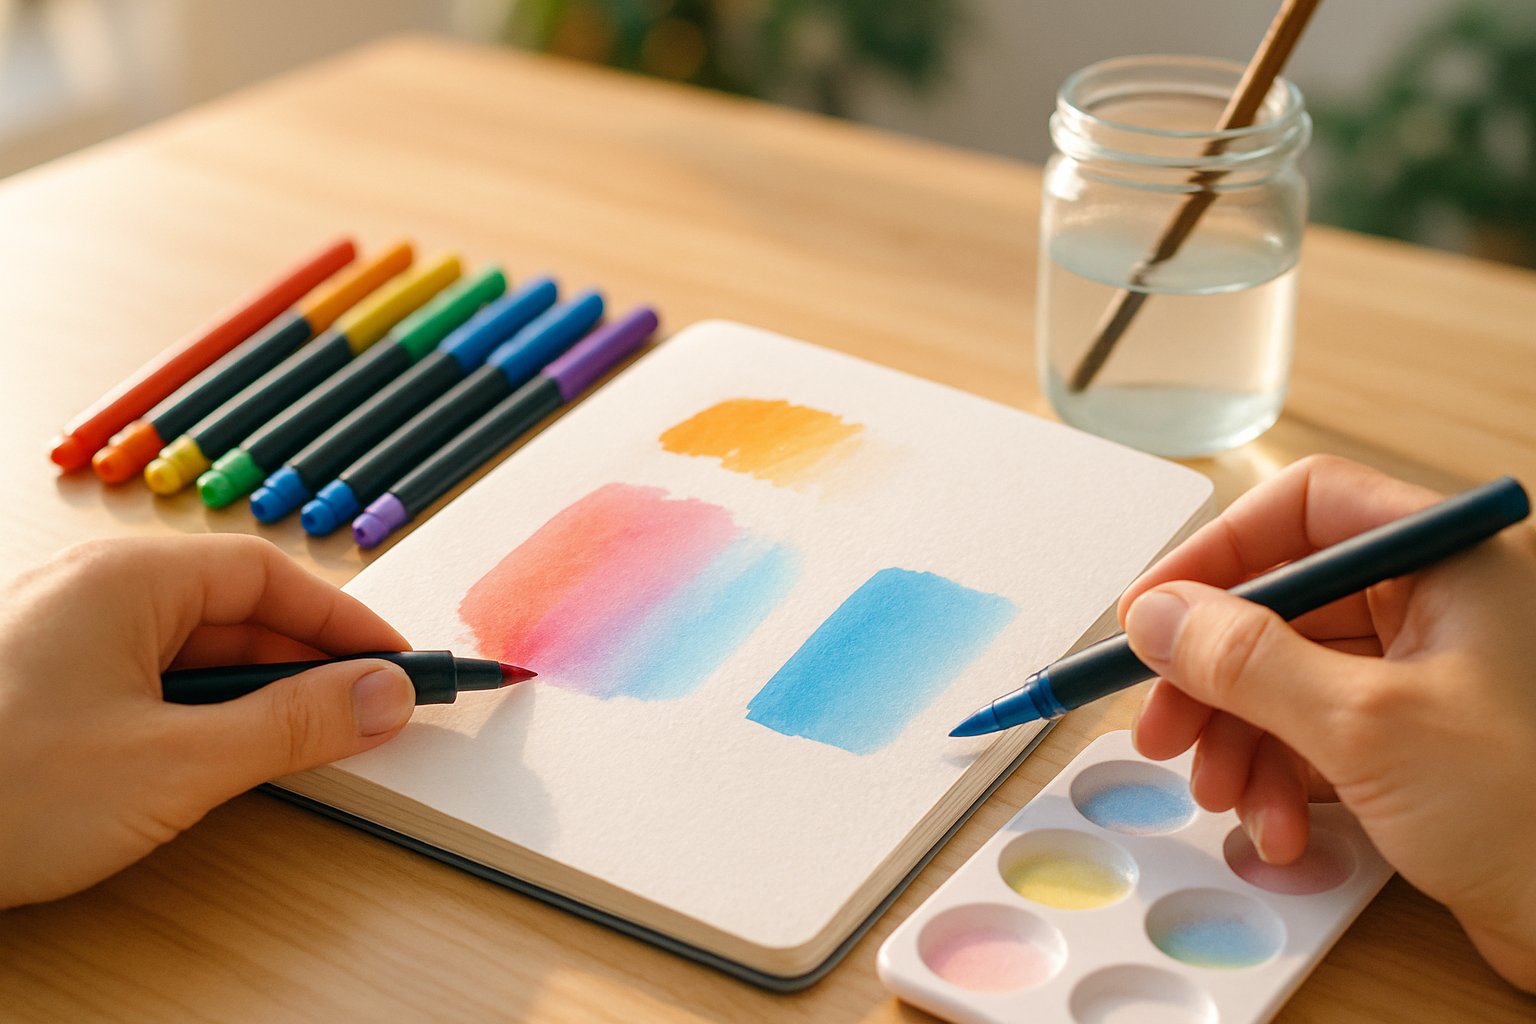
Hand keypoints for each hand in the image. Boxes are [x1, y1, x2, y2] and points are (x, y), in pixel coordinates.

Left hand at [0, 535, 413, 908]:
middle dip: (304, 665)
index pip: (270, 576)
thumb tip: (382, 697)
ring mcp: (58, 636)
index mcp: (125, 578)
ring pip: (189, 649)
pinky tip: (209, 760)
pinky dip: (195, 713)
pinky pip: (145, 678)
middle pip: (233, 609)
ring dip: (250, 695)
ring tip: (292, 748)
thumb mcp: (174, 765)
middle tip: (363, 716)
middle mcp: (90, 592)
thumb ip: (293, 727)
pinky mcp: (37, 683)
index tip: (398, 668)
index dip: (345, 624)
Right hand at [1118, 455, 1535, 991]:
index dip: (1219, 554)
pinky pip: (1316, 733)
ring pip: (1289, 675)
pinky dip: (1280, 777)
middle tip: (1162, 724)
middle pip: (1283, 603)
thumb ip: (1247, 660)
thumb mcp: (1366, 727)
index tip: (1151, 611)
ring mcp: (1427, 675)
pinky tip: (1278, 826)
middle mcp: (1440, 605)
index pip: (1307, 509)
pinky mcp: (1417, 742)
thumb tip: (1158, 615)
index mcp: (1451, 562)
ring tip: (1223, 795)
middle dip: (1214, 674)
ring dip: (1240, 739)